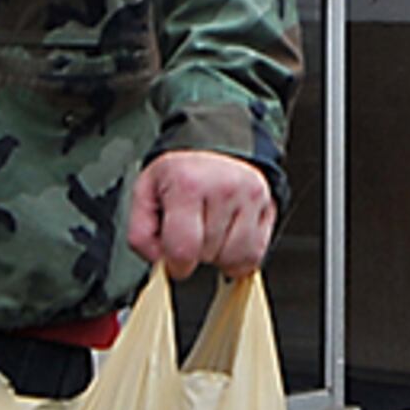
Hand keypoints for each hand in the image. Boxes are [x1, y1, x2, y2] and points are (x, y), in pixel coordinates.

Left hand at [125, 149, 276, 278]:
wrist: (215, 145)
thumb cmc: (180, 173)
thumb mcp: (146, 193)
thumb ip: (141, 232)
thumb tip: (158, 260)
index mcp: (188, 184)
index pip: (184, 250)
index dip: (175, 263)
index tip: (173, 257)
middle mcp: (224, 188)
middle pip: (208, 255)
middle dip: (195, 252)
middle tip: (191, 229)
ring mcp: (250, 197)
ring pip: (235, 259)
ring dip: (219, 256)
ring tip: (209, 231)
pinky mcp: (269, 207)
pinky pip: (255, 256)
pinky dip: (239, 256)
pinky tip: (228, 236)